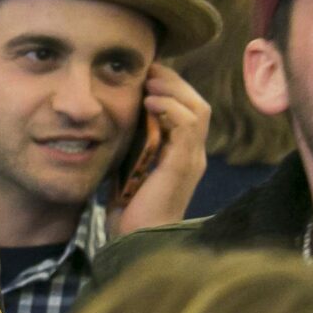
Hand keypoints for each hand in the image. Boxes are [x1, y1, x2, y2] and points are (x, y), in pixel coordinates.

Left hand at [109, 63, 211, 237]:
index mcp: (183, 154)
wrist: (136, 241)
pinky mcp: (183, 165)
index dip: (171, 88)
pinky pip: (188, 126)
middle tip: (150, 71)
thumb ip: (132, 144)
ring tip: (150, 83)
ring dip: (173, 90)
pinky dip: (170, 108)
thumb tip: (114, 117)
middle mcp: (193, 155)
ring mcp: (192, 160)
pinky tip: (150, 103)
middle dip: (175, 82)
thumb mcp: (129, 167)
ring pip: (198, 110)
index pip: (189, 109)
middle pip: (198, 104)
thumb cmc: (129, 209)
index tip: (146, 74)